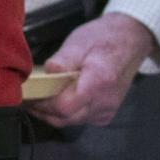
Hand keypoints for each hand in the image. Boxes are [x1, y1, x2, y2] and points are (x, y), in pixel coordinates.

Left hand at [27, 12, 157, 129]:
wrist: (130, 41)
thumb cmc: (103, 38)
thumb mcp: (78, 42)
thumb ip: (62, 60)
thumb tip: (47, 73)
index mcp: (99, 82)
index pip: (64, 106)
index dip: (43, 104)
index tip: (31, 95)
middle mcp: (105, 101)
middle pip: (66, 118)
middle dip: (44, 110)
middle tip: (29, 98)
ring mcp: (107, 110)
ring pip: (71, 122)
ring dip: (53, 113)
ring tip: (40, 97)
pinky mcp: (106, 113)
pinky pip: (81, 120)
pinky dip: (66, 114)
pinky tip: (58, 99)